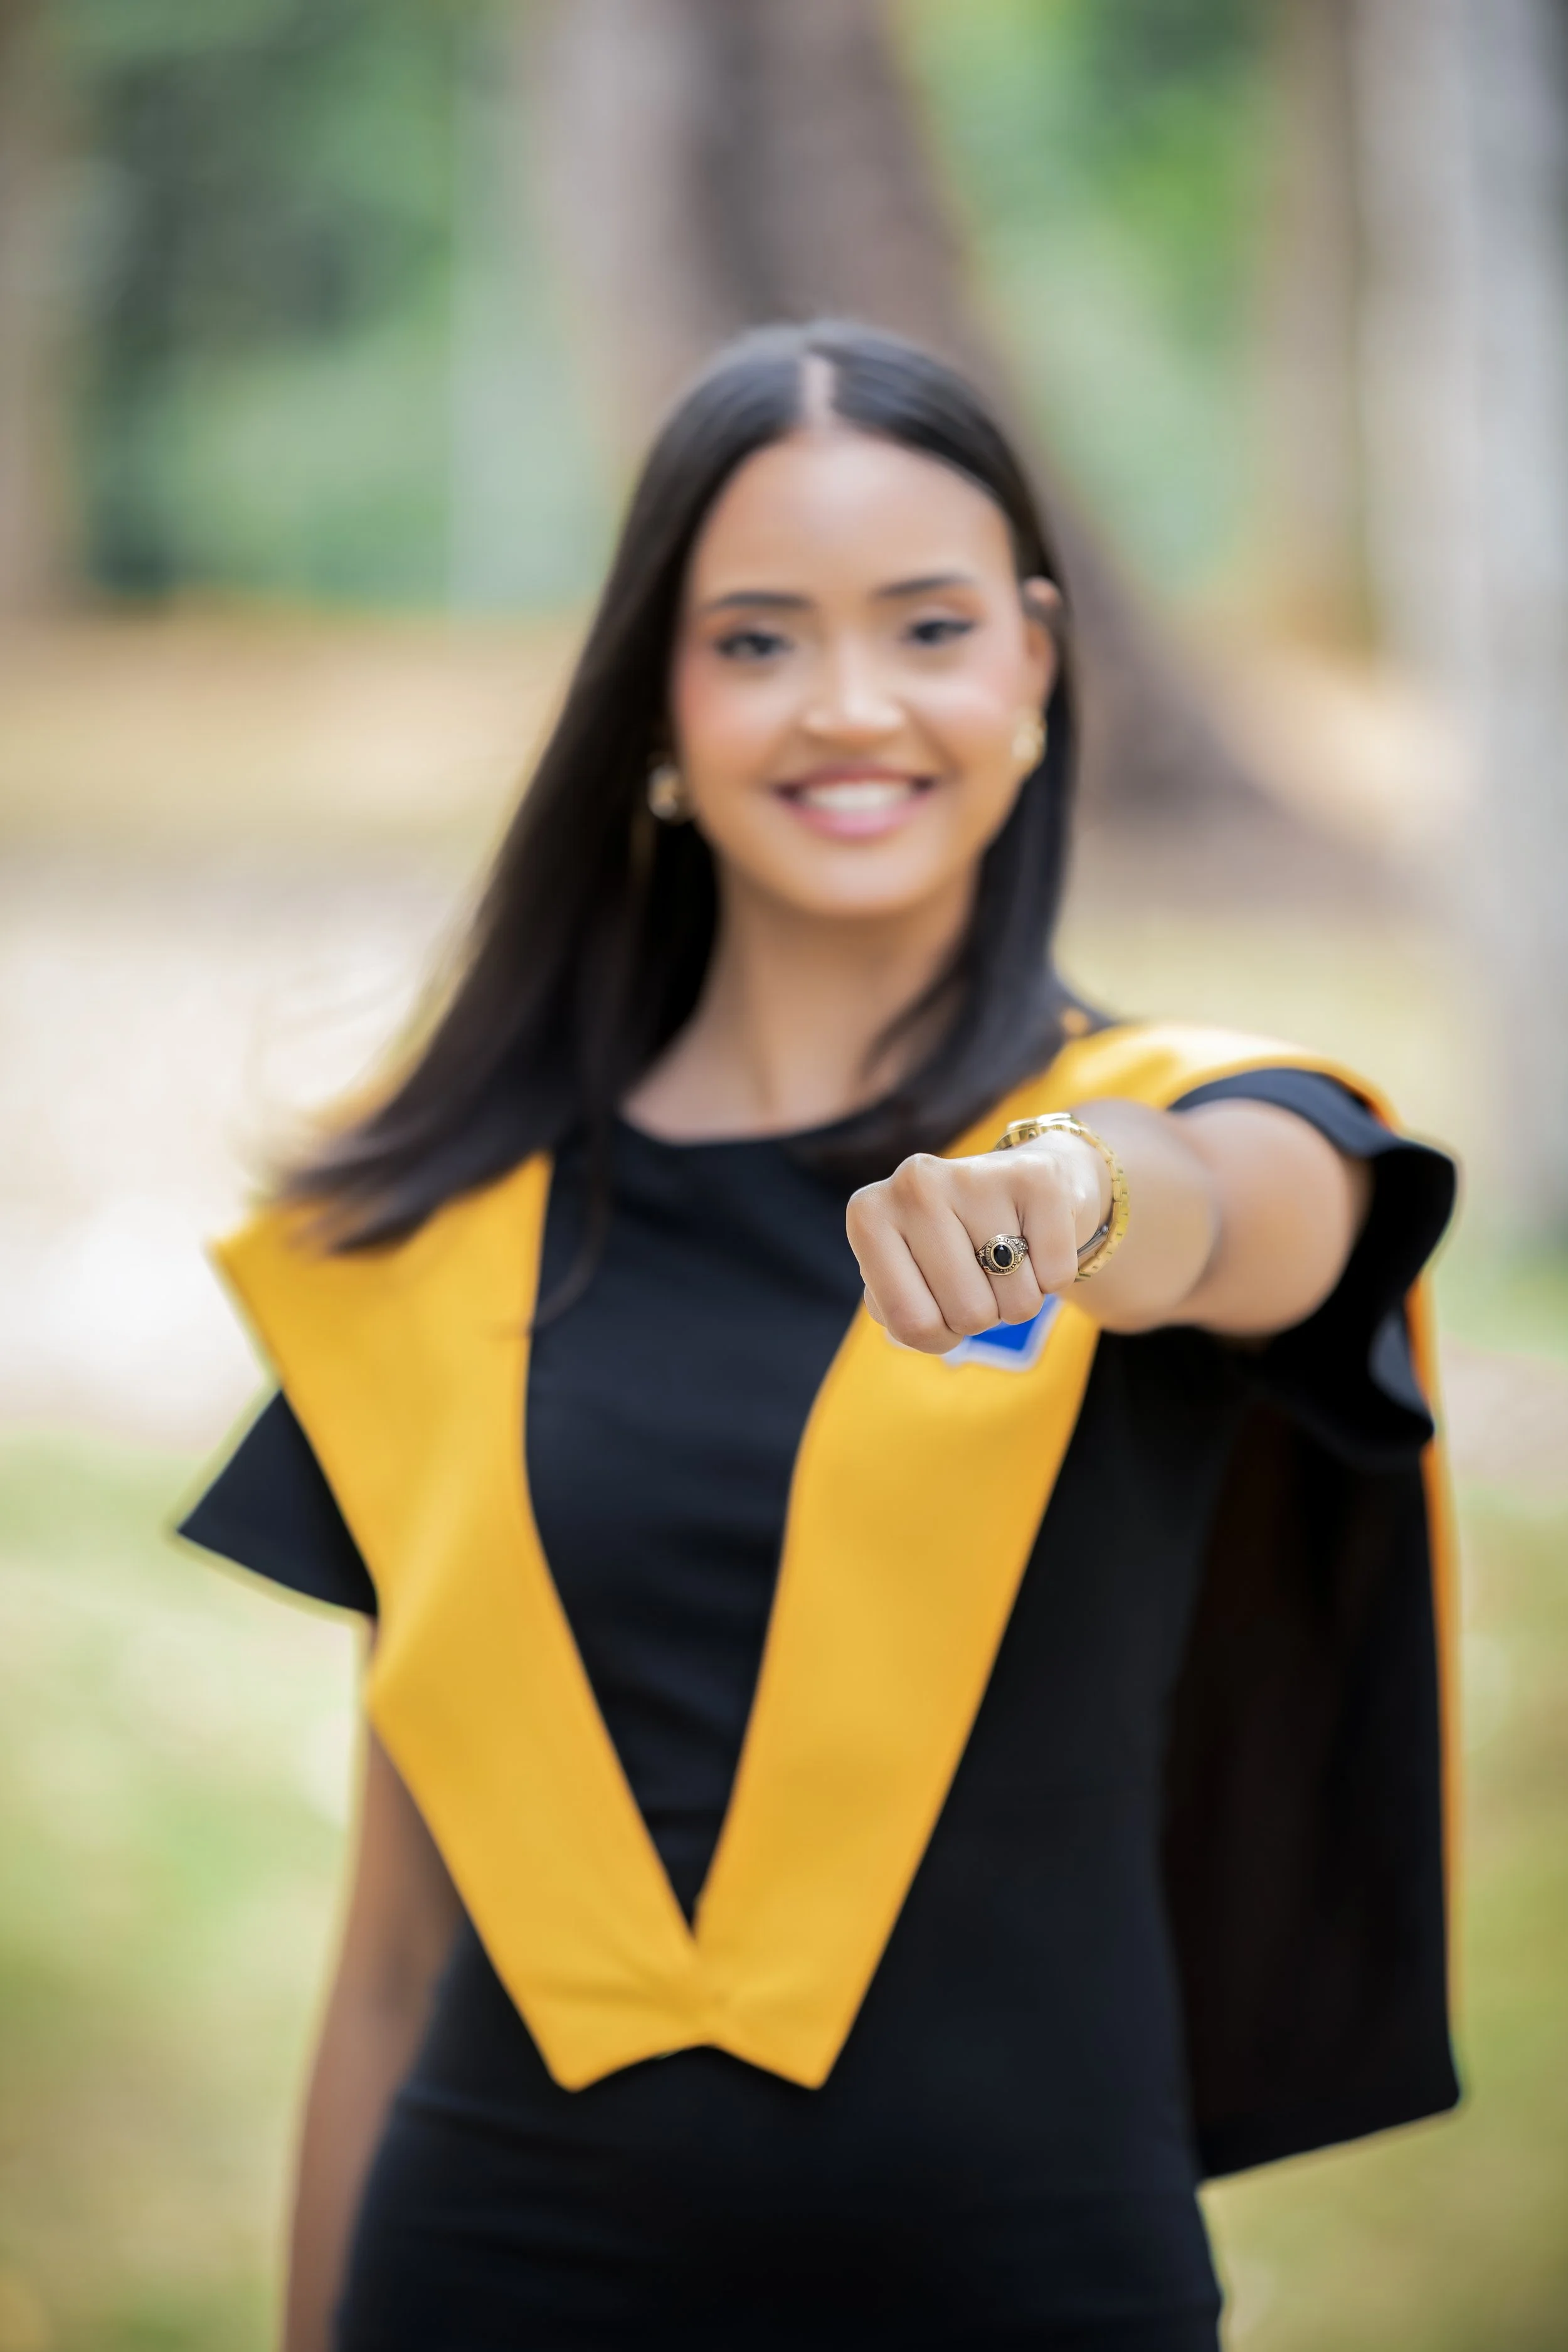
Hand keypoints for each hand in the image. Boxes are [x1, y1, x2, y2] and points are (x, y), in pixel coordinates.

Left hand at [846, 1133, 1109, 1354]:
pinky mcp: (1036, 1176)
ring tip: (1008, 1256)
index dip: (939, 1336)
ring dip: (1019, 1298)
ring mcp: (974, 1174)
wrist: (1022, 1182)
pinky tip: (1036, 1240)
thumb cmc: (954, 1245)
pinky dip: (1052, 1276)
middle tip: (981, 1274)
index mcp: (869, 1215)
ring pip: (1018, 1302)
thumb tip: (914, 1324)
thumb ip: (895, 1309)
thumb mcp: (907, 1276)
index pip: (911, 1325)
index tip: (942, 1304)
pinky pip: (1056, 1276)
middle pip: (968, 1314)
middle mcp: (913, 1184)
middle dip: (983, 1314)